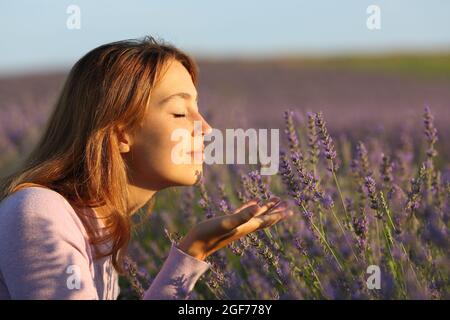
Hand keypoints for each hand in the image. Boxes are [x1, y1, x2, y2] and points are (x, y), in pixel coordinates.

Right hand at [177, 197, 293, 260]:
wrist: (195, 245)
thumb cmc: (210, 234)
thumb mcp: (227, 222)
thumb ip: (243, 214)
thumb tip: (259, 206)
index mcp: (247, 226)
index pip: (267, 219)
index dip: (278, 214)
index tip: (289, 209)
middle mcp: (245, 226)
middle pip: (265, 218)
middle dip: (276, 211)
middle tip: (287, 204)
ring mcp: (237, 225)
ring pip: (255, 215)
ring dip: (265, 208)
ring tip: (273, 200)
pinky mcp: (228, 222)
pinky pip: (243, 213)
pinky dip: (249, 208)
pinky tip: (252, 203)